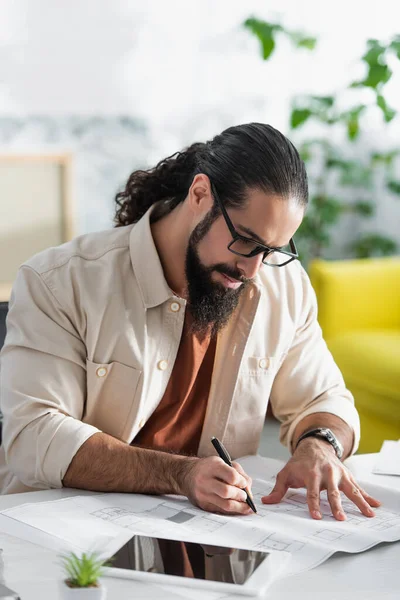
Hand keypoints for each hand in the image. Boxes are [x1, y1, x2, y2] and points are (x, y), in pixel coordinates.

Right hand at [181, 456, 252, 514]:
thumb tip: (249, 491)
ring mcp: (203, 494)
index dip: (241, 482)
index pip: (232, 476)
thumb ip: (239, 473)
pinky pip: (221, 511)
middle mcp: (205, 480)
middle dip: (241, 496)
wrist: (187, 474)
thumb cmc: (209, 468)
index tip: (244, 483)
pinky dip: (232, 511)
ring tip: (245, 506)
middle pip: (227, 492)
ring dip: (239, 507)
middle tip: (245, 496)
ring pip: (225, 505)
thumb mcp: (223, 462)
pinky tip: (237, 508)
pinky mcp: (203, 505)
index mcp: (213, 466)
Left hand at [261, 438, 380, 519]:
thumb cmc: (299, 463)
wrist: (314, 446)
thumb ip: (278, 489)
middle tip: (340, 518)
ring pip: (350, 489)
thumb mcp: (286, 473)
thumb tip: (266, 502)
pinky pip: (358, 487)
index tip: (316, 516)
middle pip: (332, 491)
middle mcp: (326, 473)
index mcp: (311, 473)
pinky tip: (375, 505)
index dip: (313, 504)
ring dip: (359, 502)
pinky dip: (367, 496)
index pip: (311, 492)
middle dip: (336, 505)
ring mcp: (338, 474)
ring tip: (368, 513)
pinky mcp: (347, 476)